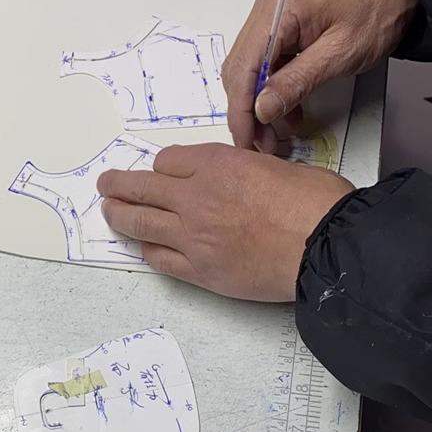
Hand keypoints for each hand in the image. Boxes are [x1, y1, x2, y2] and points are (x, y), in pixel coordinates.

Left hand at [97, 143, 352, 301]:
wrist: (325, 248)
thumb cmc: (314, 204)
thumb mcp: (276, 166)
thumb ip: (245, 169)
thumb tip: (239, 179)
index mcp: (216, 164)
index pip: (168, 160)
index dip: (163, 166)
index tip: (162, 171)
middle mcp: (195, 196)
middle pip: (141, 187)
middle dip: (118, 185)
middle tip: (106, 185)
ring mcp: (193, 236)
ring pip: (139, 222)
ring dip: (118, 215)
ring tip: (108, 212)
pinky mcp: (199, 270)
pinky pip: (159, 258)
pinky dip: (147, 250)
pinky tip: (144, 247)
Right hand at [221, 0, 417, 149]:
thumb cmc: (378, 8)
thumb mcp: (341, 52)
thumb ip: (298, 81)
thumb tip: (263, 108)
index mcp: (279, 6)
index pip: (244, 66)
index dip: (241, 108)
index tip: (247, 139)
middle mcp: (267, 5)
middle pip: (240, 67)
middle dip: (247, 109)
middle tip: (261, 143)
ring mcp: (273, 11)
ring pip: (251, 65)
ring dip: (260, 100)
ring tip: (276, 132)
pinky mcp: (282, 20)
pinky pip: (267, 57)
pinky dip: (273, 85)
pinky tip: (287, 107)